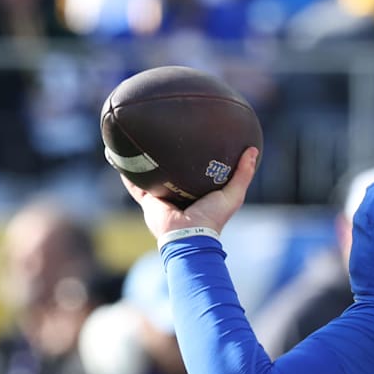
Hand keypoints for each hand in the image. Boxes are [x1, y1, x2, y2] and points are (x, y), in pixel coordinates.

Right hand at [122, 147, 258, 239]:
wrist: (189, 236)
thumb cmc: (213, 218)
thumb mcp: (233, 194)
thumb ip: (243, 174)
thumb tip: (253, 150)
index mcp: (198, 194)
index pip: (196, 173)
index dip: (197, 160)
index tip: (197, 141)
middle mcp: (179, 195)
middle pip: (173, 173)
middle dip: (170, 158)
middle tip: (167, 136)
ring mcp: (162, 198)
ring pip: (151, 177)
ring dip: (144, 162)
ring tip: (139, 142)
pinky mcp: (148, 201)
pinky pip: (134, 185)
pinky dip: (126, 173)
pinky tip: (119, 157)